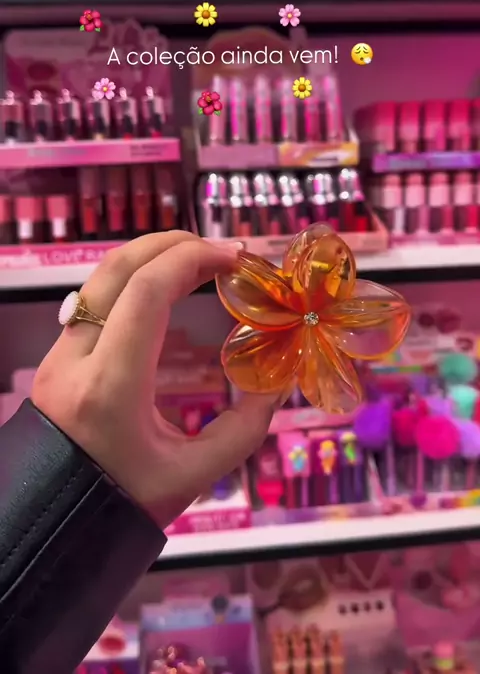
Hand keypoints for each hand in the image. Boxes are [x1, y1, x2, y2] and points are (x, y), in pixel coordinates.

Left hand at [31, 232, 281, 527]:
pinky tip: (167, 290)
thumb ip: (244, 429)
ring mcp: (59, 354)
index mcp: (110, 385)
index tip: (236, 259)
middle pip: (117, 268)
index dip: (194, 260)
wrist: (52, 528)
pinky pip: (96, 300)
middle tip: (220, 250)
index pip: (147, 292)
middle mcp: (76, 358)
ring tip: (197, 261)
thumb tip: (278, 382)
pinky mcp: (56, 357)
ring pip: (100, 278)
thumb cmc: (121, 505)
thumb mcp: (193, 476)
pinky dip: (134, 282)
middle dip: (172, 245)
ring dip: (151, 258)